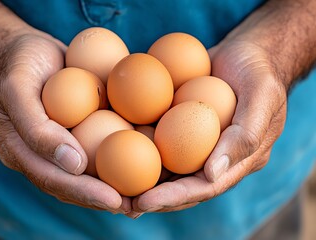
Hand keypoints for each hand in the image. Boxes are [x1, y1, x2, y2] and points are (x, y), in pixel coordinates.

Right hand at [0, 33, 130, 213]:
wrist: (22, 51)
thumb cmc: (18, 65)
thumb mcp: (17, 89)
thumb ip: (36, 127)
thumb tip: (74, 163)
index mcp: (20, 151)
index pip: (52, 179)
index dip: (84, 192)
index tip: (115, 200)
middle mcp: (38, 155)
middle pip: (70, 185)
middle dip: (102, 198)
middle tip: (134, 207)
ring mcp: (55, 146)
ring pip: (83, 174)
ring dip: (111, 187)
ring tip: (141, 197)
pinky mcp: (71, 133)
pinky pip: (94, 150)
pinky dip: (115, 160)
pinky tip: (140, 165)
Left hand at [130, 39, 287, 213]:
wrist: (248, 50)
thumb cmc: (258, 71)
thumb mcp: (261, 96)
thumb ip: (244, 136)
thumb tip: (211, 174)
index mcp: (239, 160)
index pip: (205, 187)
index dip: (175, 198)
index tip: (143, 203)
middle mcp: (216, 157)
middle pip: (183, 185)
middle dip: (153, 197)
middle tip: (122, 204)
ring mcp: (199, 142)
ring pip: (170, 168)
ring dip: (143, 179)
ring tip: (113, 188)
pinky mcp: (184, 125)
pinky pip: (162, 140)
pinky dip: (141, 148)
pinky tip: (117, 149)